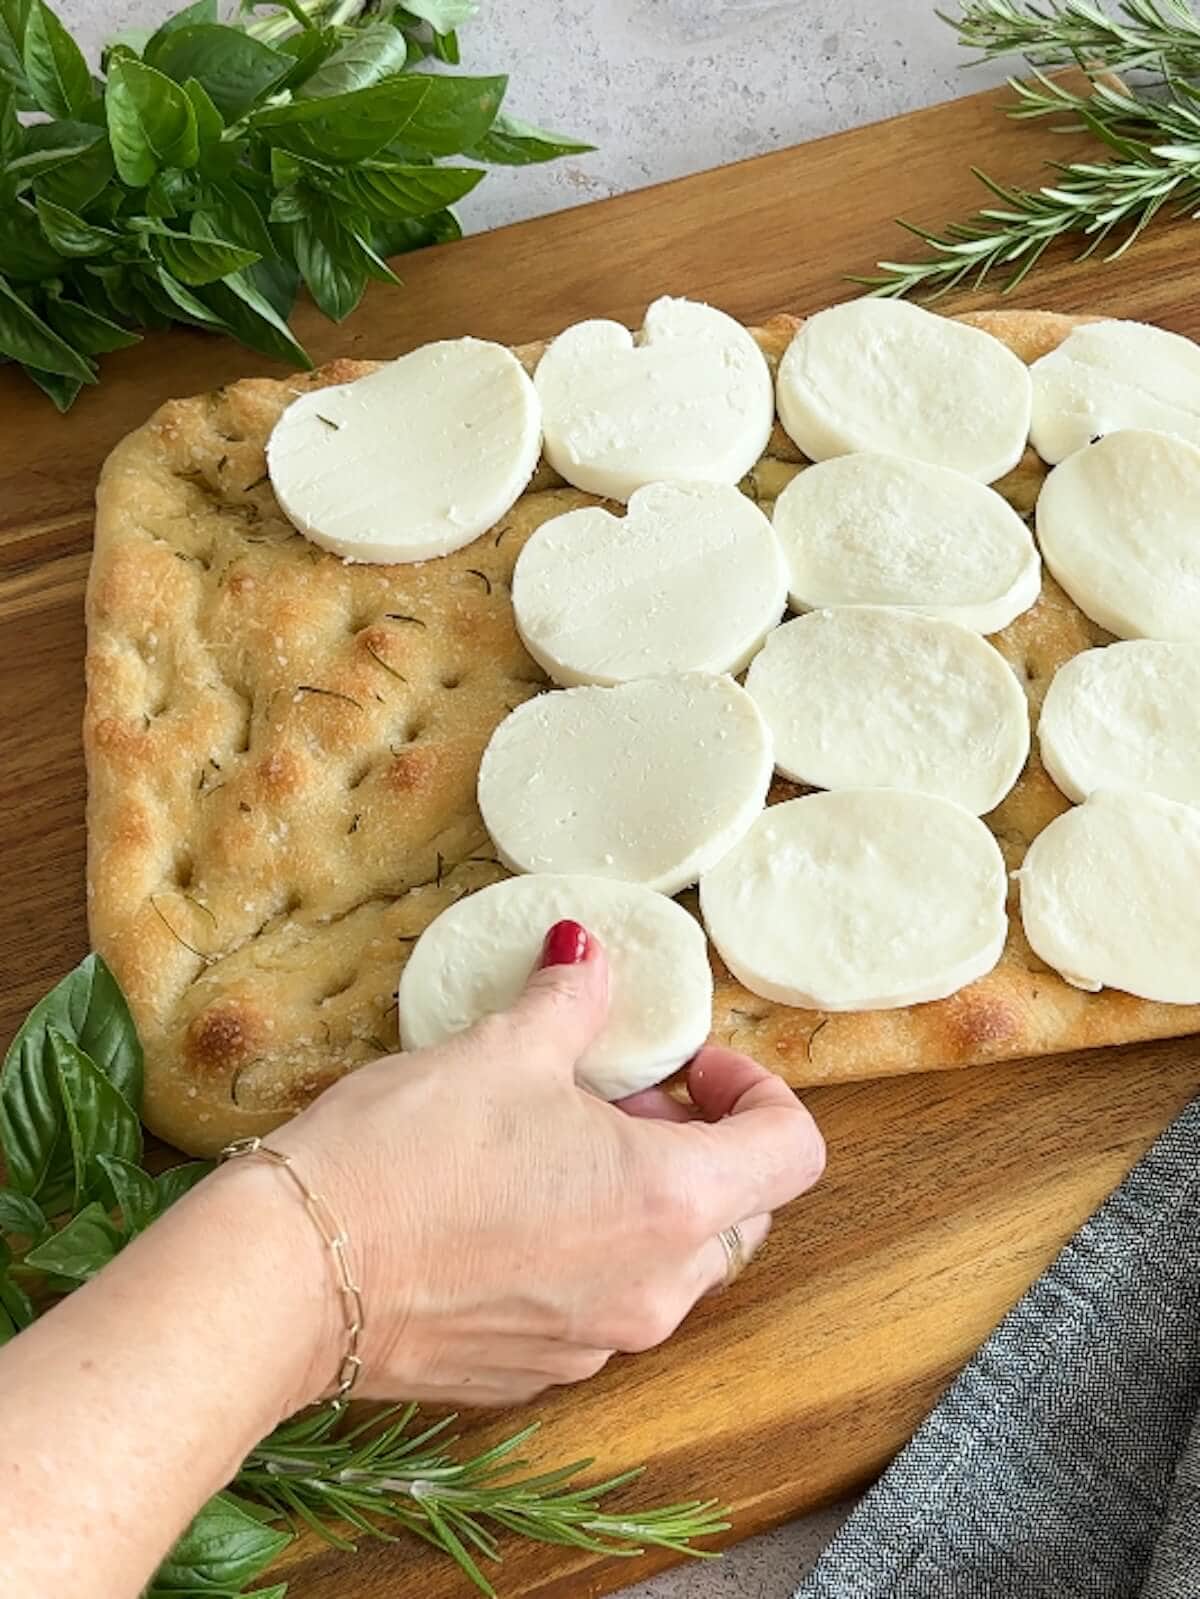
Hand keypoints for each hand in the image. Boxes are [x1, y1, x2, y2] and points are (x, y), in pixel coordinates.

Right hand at [266, 921, 825, 1408]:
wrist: (291, 1278)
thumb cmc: (404, 1156)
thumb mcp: (501, 1052)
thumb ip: (571, 1000)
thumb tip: (587, 955)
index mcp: (672, 1203)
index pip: (792, 1150)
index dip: (757, 1091)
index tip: (688, 1065)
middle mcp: (653, 1290)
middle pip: (739, 1212)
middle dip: (696, 1145)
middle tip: (619, 1098)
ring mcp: (596, 1343)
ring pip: (671, 1265)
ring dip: (643, 1201)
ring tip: (556, 1147)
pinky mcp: (536, 1373)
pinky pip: (602, 1307)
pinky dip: (589, 1255)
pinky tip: (508, 1211)